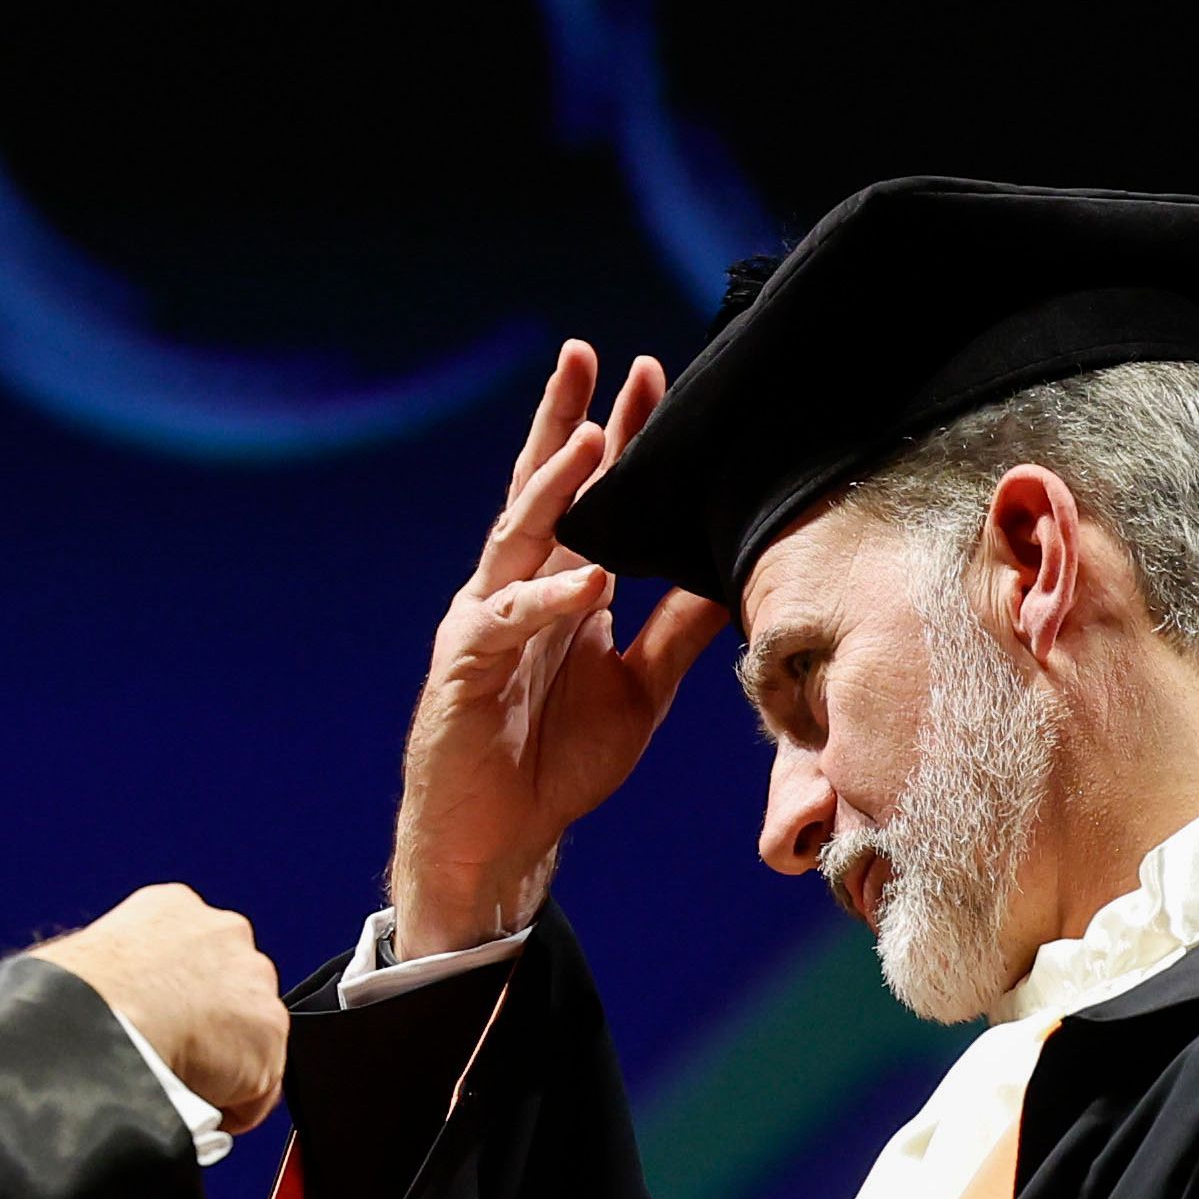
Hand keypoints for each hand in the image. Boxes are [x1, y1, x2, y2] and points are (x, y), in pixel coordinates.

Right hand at [29, 884, 288, 1134]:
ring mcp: (252, 980)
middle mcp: (223, 932)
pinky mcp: (267, 1032)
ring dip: (224, 1065)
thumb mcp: (88, 960)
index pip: (193, 956)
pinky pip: (257, 1087)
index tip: (160, 1023)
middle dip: (210, 1026)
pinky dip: (232, 1105)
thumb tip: (96, 1002)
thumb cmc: (77, 994)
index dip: (178, 997)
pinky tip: (194, 1105)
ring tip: (183, 1086)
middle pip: (231, 991)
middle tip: (173, 1057)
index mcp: (172, 908)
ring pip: (249, 1038)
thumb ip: (115, 974)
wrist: (104, 1017)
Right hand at [392, 341, 732, 957]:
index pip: (587, 497)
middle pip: (539, 491)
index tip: (651, 374)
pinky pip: (508, 625)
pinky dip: (549, 603)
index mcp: (557, 588)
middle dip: (564, 423)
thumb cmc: (556, 762)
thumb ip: (678, 630)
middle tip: (589, 356)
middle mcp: (514, 591)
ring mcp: (483, 625)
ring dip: (552, 488)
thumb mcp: (639, 688)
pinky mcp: (464, 671)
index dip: (617, 437)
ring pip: (516, 540)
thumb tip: (735, 573)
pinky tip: (587, 581)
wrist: (496, 842)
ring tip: (588, 438)